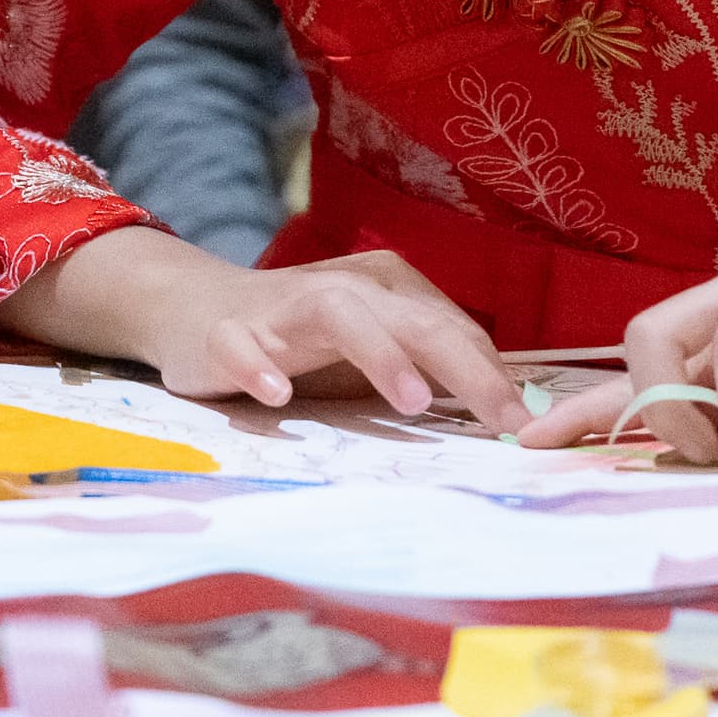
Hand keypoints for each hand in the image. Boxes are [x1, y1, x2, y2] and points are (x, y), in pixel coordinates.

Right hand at [118, 242, 526, 429]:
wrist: (193, 307)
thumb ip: (428, 372)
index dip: (491, 376)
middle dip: (463, 368)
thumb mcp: (372, 352)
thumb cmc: (299, 339)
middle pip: (411, 318)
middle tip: (502, 418)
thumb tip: (510, 412)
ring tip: (412, 401)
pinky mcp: (225, 332)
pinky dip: (257, 366)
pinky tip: (276, 396)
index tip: (525, 427)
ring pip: (338, 314)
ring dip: (379, 353)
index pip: (450, 330)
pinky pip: (240, 345)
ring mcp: (281, 308)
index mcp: (384, 290)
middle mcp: (341, 289)